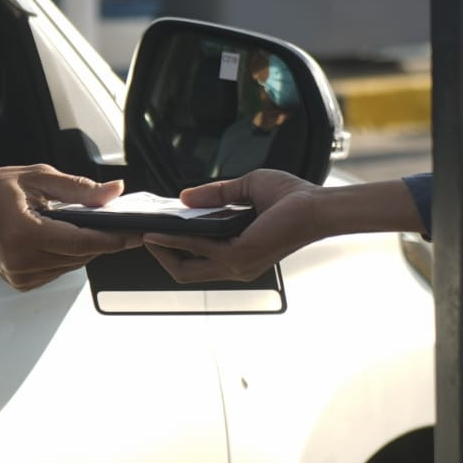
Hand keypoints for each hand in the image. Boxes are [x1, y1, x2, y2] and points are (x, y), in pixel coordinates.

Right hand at [0, 165, 141, 290]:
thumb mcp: (35, 178)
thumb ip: (78, 188)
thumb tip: (113, 193)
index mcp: (24, 234)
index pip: (83, 241)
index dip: (114, 238)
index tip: (136, 232)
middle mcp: (23, 262)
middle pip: (81, 254)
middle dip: (102, 239)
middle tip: (116, 221)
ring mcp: (21, 276)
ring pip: (72, 264)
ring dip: (83, 246)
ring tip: (82, 224)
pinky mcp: (22, 283)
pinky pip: (58, 270)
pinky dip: (66, 254)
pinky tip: (59, 237)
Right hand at [143, 169, 322, 282]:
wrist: (317, 205)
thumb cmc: (292, 198)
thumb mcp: (246, 189)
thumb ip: (216, 194)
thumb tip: (184, 197)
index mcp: (237, 254)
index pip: (196, 261)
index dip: (172, 250)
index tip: (154, 232)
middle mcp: (235, 267)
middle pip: (184, 273)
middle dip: (160, 255)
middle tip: (144, 235)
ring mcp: (236, 266)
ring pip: (185, 269)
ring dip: (162, 249)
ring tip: (145, 232)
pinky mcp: (238, 258)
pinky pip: (196, 251)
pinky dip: (176, 240)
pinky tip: (163, 229)